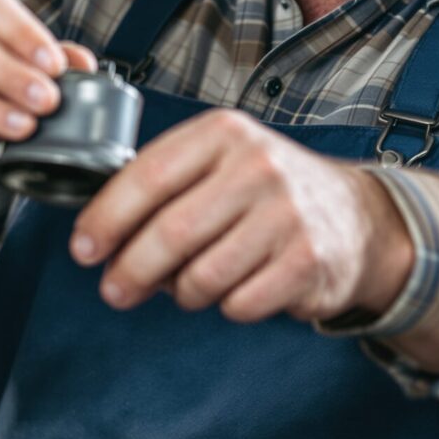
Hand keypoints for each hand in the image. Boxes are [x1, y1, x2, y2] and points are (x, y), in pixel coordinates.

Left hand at [69, 108, 412, 322]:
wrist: (354, 216)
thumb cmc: (265, 191)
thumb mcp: (218, 163)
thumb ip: (162, 187)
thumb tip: (98, 238)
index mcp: (223, 133)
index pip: (147, 176)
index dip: (106, 218)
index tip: (83, 250)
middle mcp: (257, 166)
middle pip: (170, 233)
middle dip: (131, 271)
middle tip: (115, 291)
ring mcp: (286, 213)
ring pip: (202, 277)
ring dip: (182, 293)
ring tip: (186, 287)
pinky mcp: (307, 260)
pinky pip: (238, 303)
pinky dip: (226, 306)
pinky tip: (235, 290)